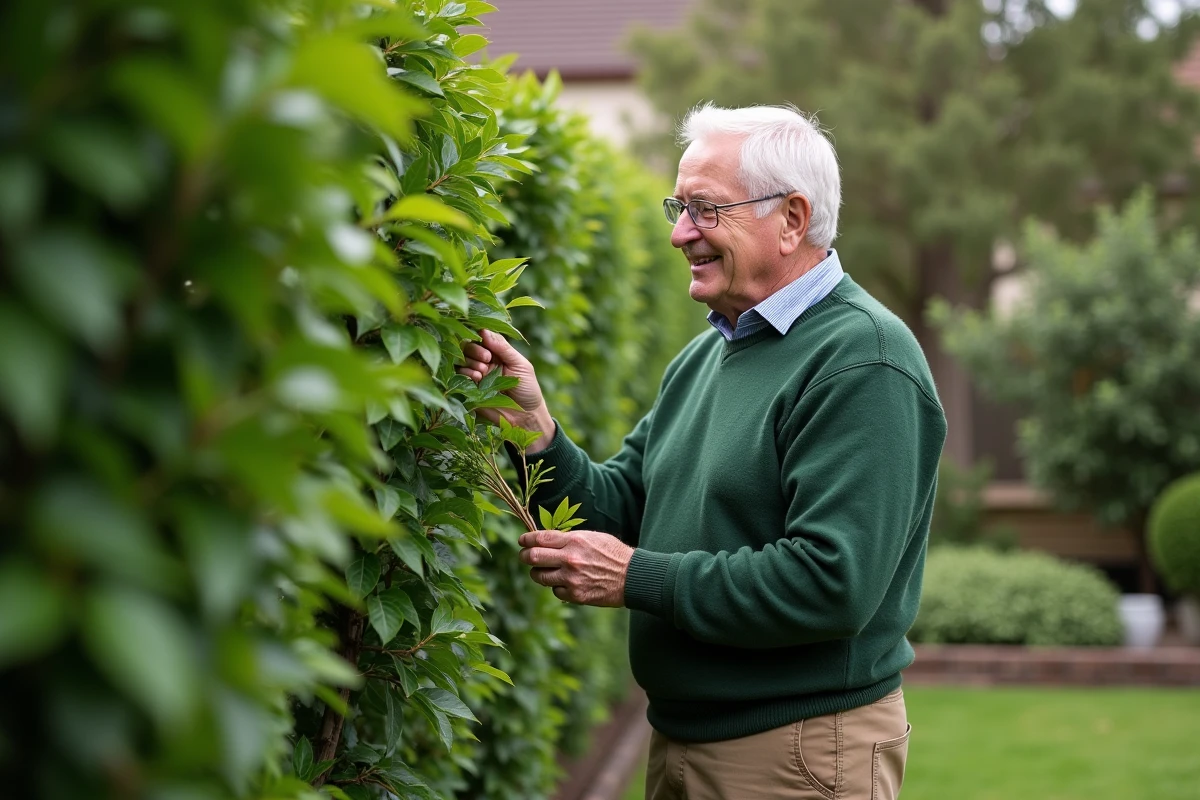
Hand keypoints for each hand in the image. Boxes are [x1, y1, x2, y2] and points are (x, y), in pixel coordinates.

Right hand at [457, 330, 554, 451]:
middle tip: (487, 360)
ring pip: (460, 361)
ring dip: (469, 362)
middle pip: (467, 347)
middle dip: (474, 350)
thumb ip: (503, 348)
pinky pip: (457, 377)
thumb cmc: (528, 389)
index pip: (481, 337)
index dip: (480, 338)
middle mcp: (483, 362)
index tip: (488, 346)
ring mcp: (475, 375)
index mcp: (497, 352)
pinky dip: (465, 374)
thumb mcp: (520, 365)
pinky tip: (476, 378)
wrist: (525, 417)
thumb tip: (484, 331)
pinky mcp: (469, 390)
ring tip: (482, 371)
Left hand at [518, 530, 634, 606]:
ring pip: (539, 576)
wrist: (632, 576)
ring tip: (543, 571)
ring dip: (537, 573)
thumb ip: (569, 538)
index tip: (522, 541)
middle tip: (523, 556)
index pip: (540, 538)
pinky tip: (564, 582)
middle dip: (524, 556)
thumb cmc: (613, 553)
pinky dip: (556, 587)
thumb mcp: (592, 537)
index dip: (526, 539)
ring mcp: (571, 578)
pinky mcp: (575, 595)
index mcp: (573, 541)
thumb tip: (547, 540)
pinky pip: (555, 591)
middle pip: (533, 557)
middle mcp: (569, 559)